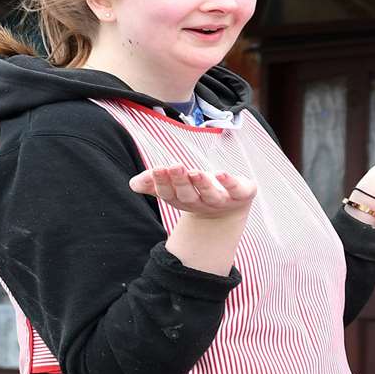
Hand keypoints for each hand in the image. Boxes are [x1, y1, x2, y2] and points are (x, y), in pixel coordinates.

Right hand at [129, 165, 256, 219]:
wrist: (231, 208)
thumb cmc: (198, 191)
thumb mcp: (175, 187)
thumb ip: (154, 183)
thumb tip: (133, 184)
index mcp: (182, 201)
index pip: (169, 194)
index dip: (162, 183)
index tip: (156, 169)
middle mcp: (201, 204)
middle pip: (188, 195)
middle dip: (180, 181)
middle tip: (174, 166)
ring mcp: (221, 201)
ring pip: (210, 194)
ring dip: (202, 184)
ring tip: (195, 172)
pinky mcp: (241, 195)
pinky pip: (235, 190)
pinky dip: (229, 183)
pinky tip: (222, 174)